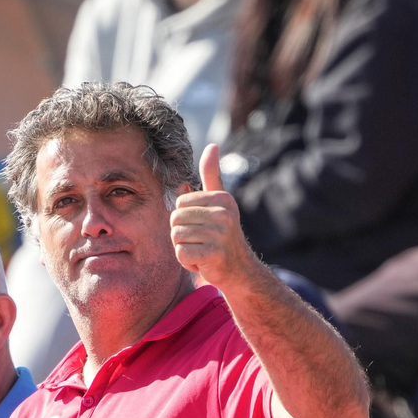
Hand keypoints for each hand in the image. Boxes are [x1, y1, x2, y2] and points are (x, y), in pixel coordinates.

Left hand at [172, 145, 260, 291]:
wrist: (241, 271)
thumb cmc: (224, 236)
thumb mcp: (220, 203)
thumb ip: (212, 176)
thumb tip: (212, 146)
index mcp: (223, 198)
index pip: (180, 203)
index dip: (186, 218)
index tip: (204, 227)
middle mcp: (224, 213)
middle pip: (175, 219)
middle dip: (182, 234)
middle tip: (201, 241)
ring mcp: (220, 234)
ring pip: (176, 236)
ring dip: (185, 248)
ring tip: (203, 251)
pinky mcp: (213, 254)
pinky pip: (181, 253)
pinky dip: (187, 262)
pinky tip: (203, 262)